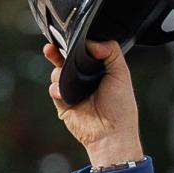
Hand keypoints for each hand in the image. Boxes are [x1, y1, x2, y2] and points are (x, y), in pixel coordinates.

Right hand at [47, 39, 145, 170]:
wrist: (110, 134)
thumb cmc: (120, 108)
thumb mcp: (122, 74)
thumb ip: (111, 52)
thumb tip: (92, 42)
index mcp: (100, 71)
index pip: (83, 52)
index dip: (75, 44)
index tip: (70, 38)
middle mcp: (85, 79)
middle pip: (66, 59)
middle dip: (57, 52)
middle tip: (51, 48)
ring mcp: (73, 90)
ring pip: (57, 72)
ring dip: (58, 71)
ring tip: (65, 77)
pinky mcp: (63, 103)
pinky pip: (53, 88)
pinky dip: (56, 88)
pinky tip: (63, 91)